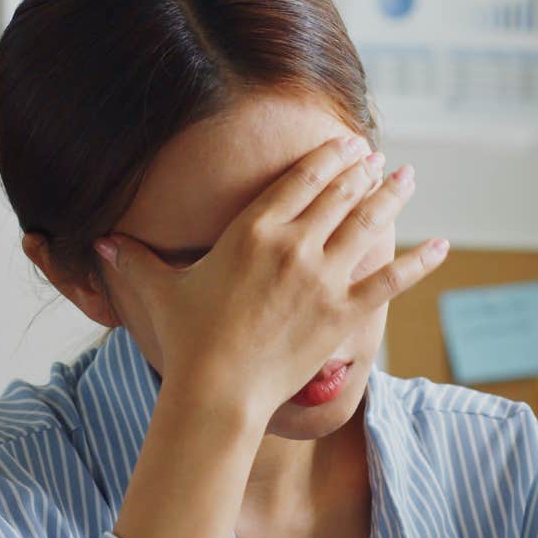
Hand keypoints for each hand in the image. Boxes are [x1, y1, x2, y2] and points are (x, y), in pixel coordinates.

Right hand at [93, 135, 448, 415]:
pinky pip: (391, 280)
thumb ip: (132, 261)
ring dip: (391, 197)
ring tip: (407, 177)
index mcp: (252, 230)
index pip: (301, 180)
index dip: (328, 158)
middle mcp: (293, 245)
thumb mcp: (156, 293)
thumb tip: (95, 244)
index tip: (347, 145)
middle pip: (339, 194)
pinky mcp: (344, 314)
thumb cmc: (186, 342)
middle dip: (363, 171)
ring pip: (367, 225)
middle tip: (379, 158)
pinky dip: (421, 261)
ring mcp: (322, 278)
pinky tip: (442, 244)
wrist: (218, 393)